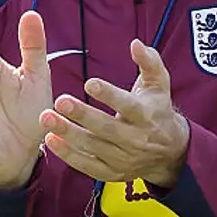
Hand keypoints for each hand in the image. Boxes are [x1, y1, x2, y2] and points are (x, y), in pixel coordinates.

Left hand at [40, 39, 189, 188]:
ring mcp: (123, 158)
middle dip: (82, 115)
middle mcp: (135, 139)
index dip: (109, 95)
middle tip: (59, 101)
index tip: (89, 83)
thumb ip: (149, 61)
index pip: (127, 105)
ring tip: (46, 118)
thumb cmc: (158, 110)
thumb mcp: (159, 84)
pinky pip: (88, 166)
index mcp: (146, 115)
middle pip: (106, 127)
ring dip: (68, 133)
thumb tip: (135, 43)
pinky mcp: (112, 173)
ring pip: (93, 146)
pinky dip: (69, 155)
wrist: (170, 152)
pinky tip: (51, 140)